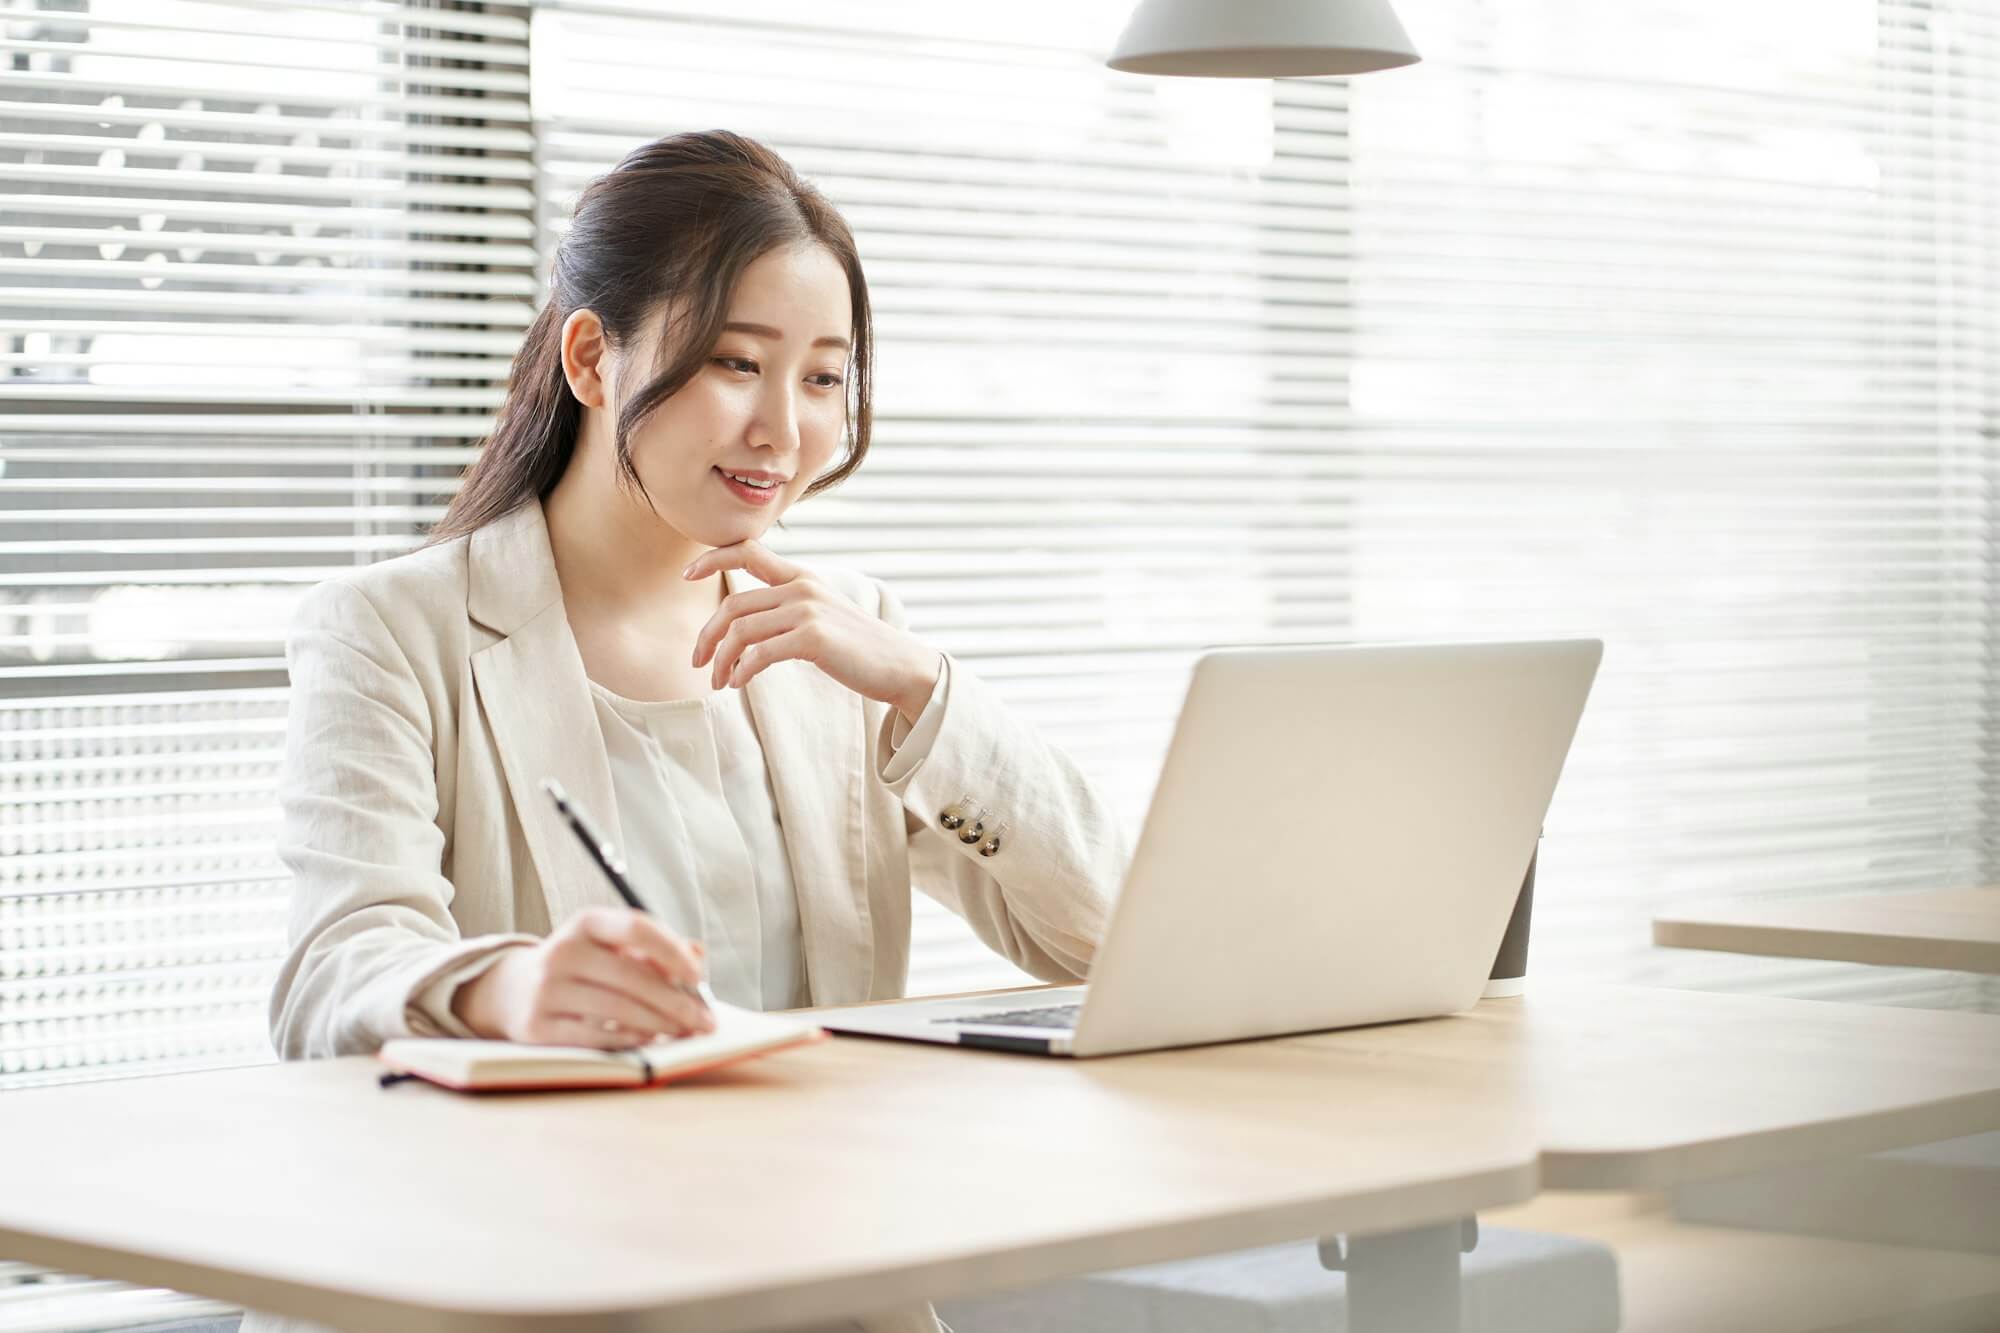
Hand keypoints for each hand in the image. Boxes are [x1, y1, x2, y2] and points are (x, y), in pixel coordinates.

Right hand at [450, 907, 715, 1047]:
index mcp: (586, 922)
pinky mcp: (538, 1026)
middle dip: (676, 1002)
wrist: (510, 991)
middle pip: (632, 977)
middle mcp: (563, 951)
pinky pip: (595, 1036)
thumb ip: (653, 949)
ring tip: (684, 1032)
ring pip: (617, 1009)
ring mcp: (547, 989)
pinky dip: (630, 1040)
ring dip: (659, 1024)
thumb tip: (698, 955)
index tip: (698, 977)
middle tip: (705, 1021)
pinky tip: (650, 1041)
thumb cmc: (579, 967)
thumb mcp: (609, 946)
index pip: (636, 926)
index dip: (672, 951)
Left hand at [686, 540, 943, 722]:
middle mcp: (802, 587)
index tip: (686, 574)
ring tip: (718, 681)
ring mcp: (808, 611)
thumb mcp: (822, 613)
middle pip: (734, 605)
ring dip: (722, 660)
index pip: (747, 551)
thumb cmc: (857, 647)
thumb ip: (789, 607)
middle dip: (707, 636)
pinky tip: (738, 684)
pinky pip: (760, 654)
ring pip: (741, 631)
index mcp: (802, 576)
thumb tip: (747, 623)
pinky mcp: (812, 638)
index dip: (711, 558)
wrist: (899, 664)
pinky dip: (742, 671)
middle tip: (697, 662)